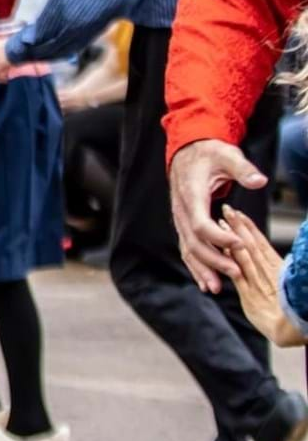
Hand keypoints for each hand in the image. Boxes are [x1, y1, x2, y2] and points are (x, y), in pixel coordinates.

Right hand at [170, 139, 268, 291]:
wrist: (188, 152)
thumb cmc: (209, 154)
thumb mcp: (227, 155)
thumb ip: (242, 169)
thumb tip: (258, 181)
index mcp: (191, 194)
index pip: (201, 223)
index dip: (219, 237)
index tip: (240, 244)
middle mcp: (182, 210)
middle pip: (193, 241)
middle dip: (214, 260)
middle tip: (235, 272)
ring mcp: (181, 219)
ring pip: (188, 248)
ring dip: (202, 269)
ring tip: (216, 288)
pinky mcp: (185, 224)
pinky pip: (188, 248)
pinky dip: (196, 266)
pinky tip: (206, 281)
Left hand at [223, 207, 306, 346]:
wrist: (293, 331)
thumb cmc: (295, 311)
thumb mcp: (286, 287)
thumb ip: (277, 273)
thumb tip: (275, 263)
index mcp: (278, 269)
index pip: (262, 244)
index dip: (250, 228)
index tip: (240, 214)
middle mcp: (269, 272)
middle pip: (252, 244)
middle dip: (239, 226)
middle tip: (227, 208)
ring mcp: (258, 282)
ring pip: (244, 255)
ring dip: (232, 237)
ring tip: (221, 220)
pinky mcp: (249, 295)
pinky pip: (238, 274)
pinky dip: (230, 259)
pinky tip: (221, 246)